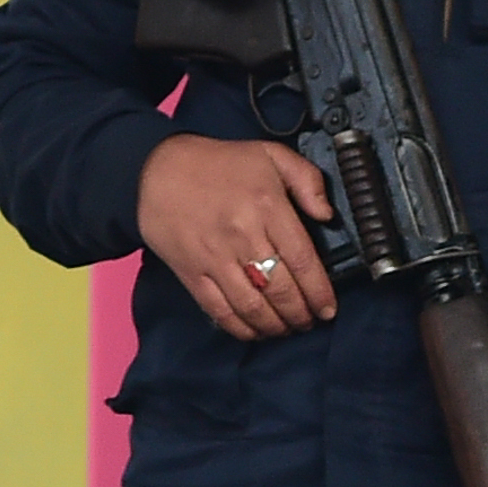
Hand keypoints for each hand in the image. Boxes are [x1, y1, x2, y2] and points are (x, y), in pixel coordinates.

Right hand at [136, 133, 338, 341]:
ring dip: (274, 326)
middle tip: (309, 322)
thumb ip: (308, 179)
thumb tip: (327, 215)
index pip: (302, 260)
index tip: (328, 309)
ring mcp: (215, 257)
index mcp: (267, 206)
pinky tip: (255, 331)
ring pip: (252, 306)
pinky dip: (241, 328)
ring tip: (286, 329)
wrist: (159, 170)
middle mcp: (243, 235)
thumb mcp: (271, 154)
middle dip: (300, 314)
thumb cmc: (220, 163)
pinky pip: (219, 310)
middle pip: (280, 289)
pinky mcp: (191, 272)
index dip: (319, 291)